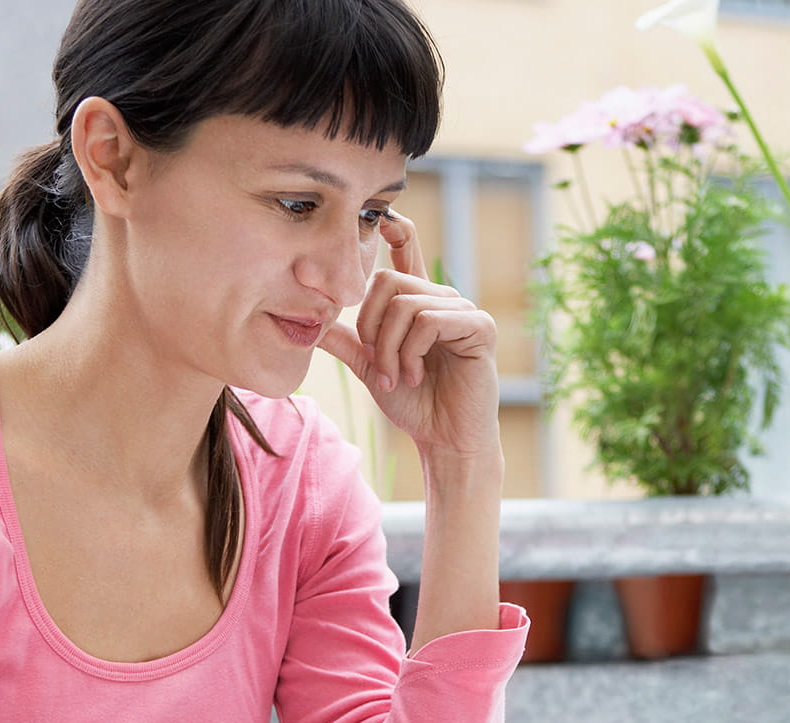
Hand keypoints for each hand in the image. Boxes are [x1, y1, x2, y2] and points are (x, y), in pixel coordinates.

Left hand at [317, 210, 500, 458]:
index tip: (385, 217)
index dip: (397, 228)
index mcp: (419, 302)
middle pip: (387, 281)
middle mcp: (442, 299)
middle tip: (378, 366)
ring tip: (398, 377)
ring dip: (390, 349)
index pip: (408, 251)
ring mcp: (463, 310)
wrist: (443, 438)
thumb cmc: (414, 402)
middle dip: (371, 329)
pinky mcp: (479, 327)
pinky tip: (417, 375)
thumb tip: (310, 320)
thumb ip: (347, 341)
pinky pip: (429, 320)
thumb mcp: (371, 367)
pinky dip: (412, 352)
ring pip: (405, 305)